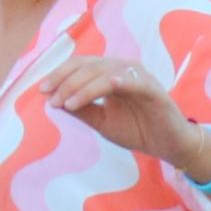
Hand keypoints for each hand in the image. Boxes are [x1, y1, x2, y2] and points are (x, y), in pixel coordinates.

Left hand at [41, 55, 210, 172]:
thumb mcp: (102, 122)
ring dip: (82, 87)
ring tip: (67, 103)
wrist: (167, 145)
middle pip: (88, 66)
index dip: (60, 75)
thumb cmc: (137, 129)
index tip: (42, 91)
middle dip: (66, 81)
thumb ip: (82, 110)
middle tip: (51, 98)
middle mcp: (123, 69)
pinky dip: (112, 83)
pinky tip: (96, 92)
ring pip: (104, 72)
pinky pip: (130, 81)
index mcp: (110, 73)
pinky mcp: (152, 88)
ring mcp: (138, 77)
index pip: (81, 65)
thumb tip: (55, 101)